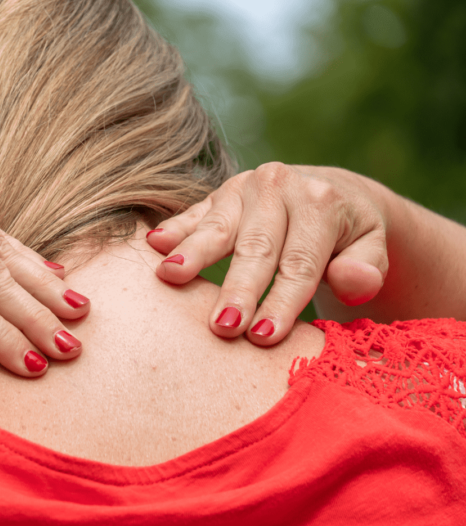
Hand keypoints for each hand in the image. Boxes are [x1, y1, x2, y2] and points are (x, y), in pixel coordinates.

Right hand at [146, 163, 388, 343]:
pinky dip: (174, 230)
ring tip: (171, 277)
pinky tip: (154, 244)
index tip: (265, 339)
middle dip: (238, 289)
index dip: (283, 302)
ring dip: (194, 255)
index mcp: (320, 202)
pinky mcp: (216, 196)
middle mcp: (278, 186)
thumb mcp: (371, 248)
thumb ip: (368, 266)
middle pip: (256, 247)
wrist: (328, 192)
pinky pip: (193, 214)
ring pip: (218, 228)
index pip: (299, 263)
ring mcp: (243, 188)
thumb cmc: (348, 235)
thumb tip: (351, 279)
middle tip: (222, 326)